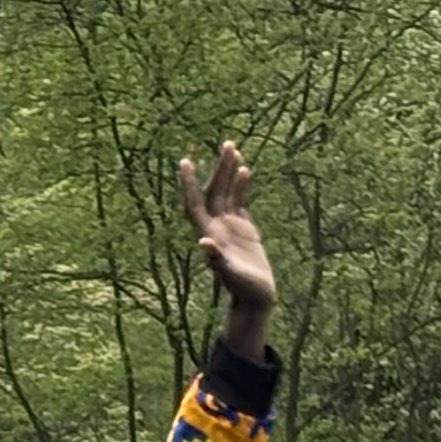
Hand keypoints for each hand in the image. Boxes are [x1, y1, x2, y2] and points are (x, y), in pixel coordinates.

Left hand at [181, 140, 274, 350]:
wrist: (256, 298)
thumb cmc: (243, 288)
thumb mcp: (230, 274)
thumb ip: (217, 259)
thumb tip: (204, 243)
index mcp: (208, 234)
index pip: (195, 203)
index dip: (190, 184)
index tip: (185, 162)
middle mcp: (215, 227)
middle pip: (213, 191)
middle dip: (218, 168)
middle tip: (227, 143)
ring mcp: (229, 227)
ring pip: (226, 193)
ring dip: (228, 172)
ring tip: (233, 148)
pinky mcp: (244, 229)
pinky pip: (239, 202)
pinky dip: (240, 186)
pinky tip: (244, 170)